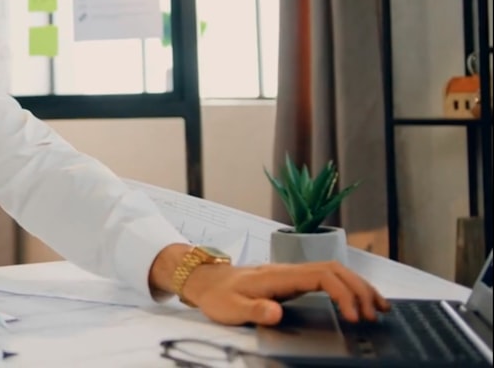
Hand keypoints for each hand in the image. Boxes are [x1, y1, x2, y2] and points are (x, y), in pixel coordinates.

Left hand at [182, 261, 390, 325]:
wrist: (206, 280)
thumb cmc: (218, 295)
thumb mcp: (230, 308)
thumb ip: (254, 310)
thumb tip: (276, 312)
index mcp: (279, 276)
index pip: (322, 277)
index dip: (342, 294)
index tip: (353, 316)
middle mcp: (290, 270)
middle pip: (336, 270)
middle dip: (360, 290)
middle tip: (375, 315)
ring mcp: (293, 273)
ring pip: (335, 271)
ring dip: (359, 286)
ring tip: (380, 308)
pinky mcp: (294, 280)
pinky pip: (328, 278)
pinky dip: (348, 287)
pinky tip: (359, 301)